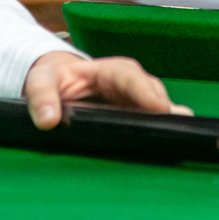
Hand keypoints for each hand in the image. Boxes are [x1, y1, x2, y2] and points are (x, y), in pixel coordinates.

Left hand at [24, 51, 189, 129]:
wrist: (59, 84)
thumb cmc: (53, 79)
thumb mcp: (41, 81)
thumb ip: (41, 97)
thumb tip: (47, 121)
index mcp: (109, 71)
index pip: (131, 78)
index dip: (146, 93)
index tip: (160, 109)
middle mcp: (131, 85)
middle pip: (154, 95)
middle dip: (165, 111)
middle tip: (175, 130)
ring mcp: (137, 103)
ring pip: (160, 110)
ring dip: (168, 123)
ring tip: (177, 141)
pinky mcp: (137, 118)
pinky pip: (155, 124)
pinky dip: (163, 134)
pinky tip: (171, 148)